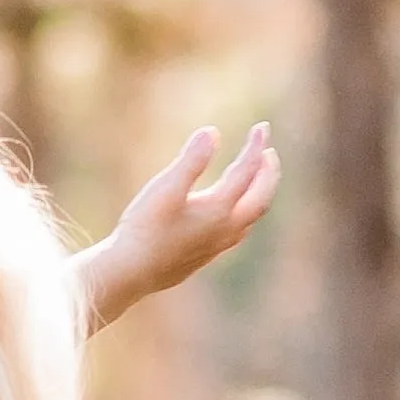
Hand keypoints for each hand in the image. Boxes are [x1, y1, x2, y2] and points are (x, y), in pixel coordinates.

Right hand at [76, 123, 279, 327]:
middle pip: (261, 197)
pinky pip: (238, 230)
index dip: (256, 147)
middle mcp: (226, 229)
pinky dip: (244, 212)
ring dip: (259, 193)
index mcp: (219, 209)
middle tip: (268, 151)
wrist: (130, 272)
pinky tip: (231, 211)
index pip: (247, 171)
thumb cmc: (144, 228)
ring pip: (251, 217)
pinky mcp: (206, 256)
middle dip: (268, 172)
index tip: (262, 127)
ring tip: (257, 178)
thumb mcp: (165, 188)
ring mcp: (218, 246)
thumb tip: (212, 132)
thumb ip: (191, 160)